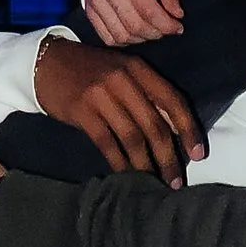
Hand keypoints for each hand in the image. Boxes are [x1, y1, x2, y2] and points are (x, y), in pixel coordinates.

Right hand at [36, 35, 202, 185]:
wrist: (47, 63)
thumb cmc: (90, 71)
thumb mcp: (122, 71)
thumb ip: (146, 95)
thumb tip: (174, 131)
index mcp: (138, 68)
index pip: (173, 100)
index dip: (188, 129)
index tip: (198, 155)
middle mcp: (123, 79)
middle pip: (154, 124)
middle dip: (169, 157)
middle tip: (176, 181)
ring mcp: (102, 94)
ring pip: (133, 137)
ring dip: (146, 165)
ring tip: (154, 184)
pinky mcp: (82, 111)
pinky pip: (108, 143)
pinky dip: (120, 163)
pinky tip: (126, 177)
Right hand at [83, 0, 183, 45]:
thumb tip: (177, 14)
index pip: (148, 8)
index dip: (166, 24)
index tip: (177, 27)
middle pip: (135, 24)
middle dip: (156, 33)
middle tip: (166, 29)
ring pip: (122, 35)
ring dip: (142, 39)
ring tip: (152, 30)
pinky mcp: (89, 9)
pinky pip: (108, 37)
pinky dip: (125, 40)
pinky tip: (135, 32)